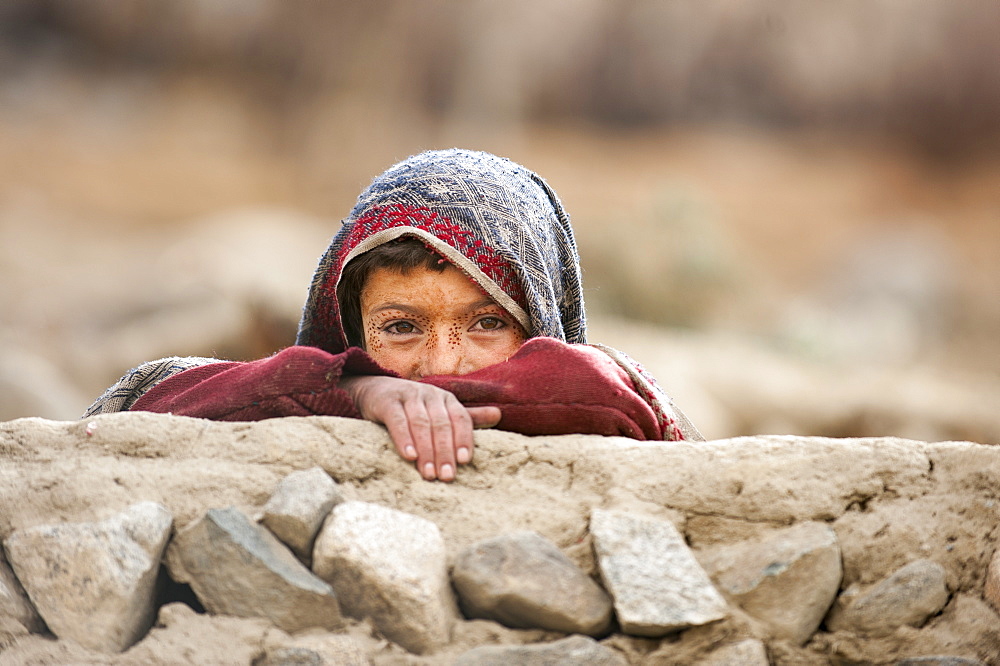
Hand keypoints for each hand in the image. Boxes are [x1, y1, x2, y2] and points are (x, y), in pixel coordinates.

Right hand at [339, 376, 500, 481]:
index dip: (463, 439)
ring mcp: (408, 396)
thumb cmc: (414, 407)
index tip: (465, 461)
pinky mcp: (387, 401)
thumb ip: (467, 417)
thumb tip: (499, 415)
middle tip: (446, 477)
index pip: (460, 418)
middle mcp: (430, 395)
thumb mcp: (441, 411)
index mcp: (446, 399)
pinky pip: (398, 420)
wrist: (375, 391)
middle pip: (442, 424)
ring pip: (421, 424)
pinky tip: (409, 456)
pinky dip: (404, 438)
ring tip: (429, 474)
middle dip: (445, 452)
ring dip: (426, 450)